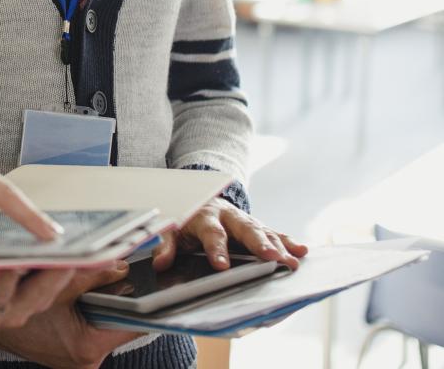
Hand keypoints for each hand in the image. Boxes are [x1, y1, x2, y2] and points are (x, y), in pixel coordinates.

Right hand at [0, 263, 142, 368]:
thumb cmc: (14, 306)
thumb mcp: (54, 283)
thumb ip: (91, 274)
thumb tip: (122, 264)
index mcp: (86, 347)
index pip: (132, 323)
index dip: (144, 301)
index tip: (157, 281)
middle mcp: (88, 362)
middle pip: (120, 323)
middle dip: (121, 297)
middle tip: (125, 272)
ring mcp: (81, 361)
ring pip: (106, 325)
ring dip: (105, 303)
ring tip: (101, 282)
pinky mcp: (74, 355)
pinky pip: (93, 329)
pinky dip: (91, 311)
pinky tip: (83, 296)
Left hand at [153, 198, 307, 271]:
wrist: (197, 197)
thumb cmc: (185, 220)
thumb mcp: (172, 230)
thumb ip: (166, 245)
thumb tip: (160, 264)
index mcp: (204, 216)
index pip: (211, 233)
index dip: (216, 249)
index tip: (222, 266)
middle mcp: (227, 216)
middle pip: (244, 228)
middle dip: (258, 243)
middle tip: (271, 258)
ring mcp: (244, 220)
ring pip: (262, 230)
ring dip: (278, 245)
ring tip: (292, 261)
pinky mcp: (255, 226)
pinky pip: (273, 232)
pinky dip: (288, 241)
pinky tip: (302, 250)